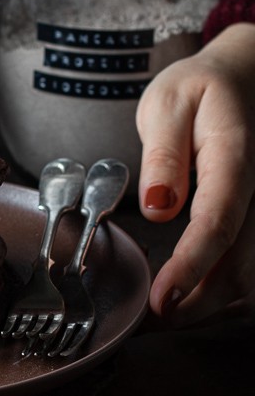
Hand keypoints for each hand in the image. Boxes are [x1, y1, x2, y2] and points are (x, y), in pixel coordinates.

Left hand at [136, 23, 254, 325]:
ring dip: (214, 306)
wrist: (247, 78)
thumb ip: (164, 154)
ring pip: (254, 276)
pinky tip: (196, 298)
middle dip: (199, 303)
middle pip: (243, 263)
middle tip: (152, 317)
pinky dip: (228, 295)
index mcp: (235, 156)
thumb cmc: (201, 91)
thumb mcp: (168, 103)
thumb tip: (159, 207)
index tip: (162, 297)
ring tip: (168, 314)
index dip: (191, 266)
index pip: (219, 221)